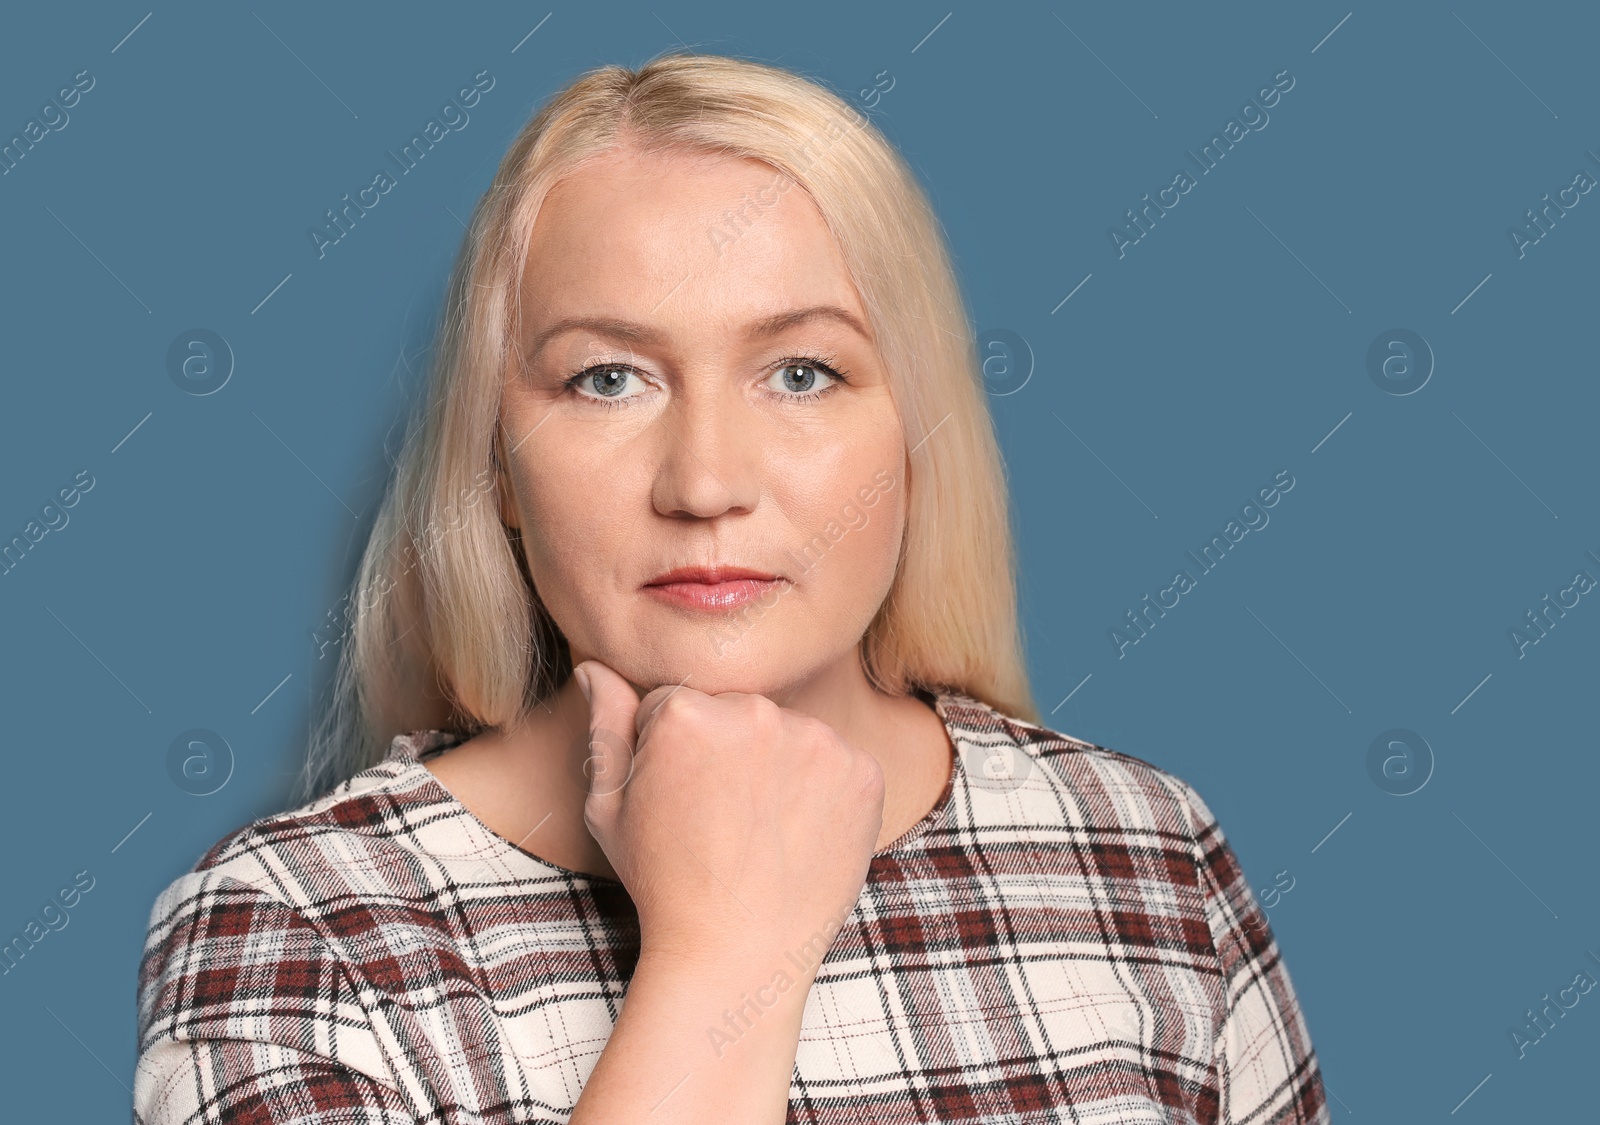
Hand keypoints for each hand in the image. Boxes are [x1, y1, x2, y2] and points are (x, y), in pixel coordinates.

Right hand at [575, 660, 884, 978]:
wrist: (738, 956)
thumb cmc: (664, 883)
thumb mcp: (611, 807)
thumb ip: (606, 726)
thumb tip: (593, 668)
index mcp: (686, 712)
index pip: (677, 703)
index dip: (670, 753)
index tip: (679, 801)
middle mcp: (757, 712)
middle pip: (737, 711)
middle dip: (727, 750)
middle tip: (720, 820)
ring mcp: (818, 740)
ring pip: (789, 733)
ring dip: (778, 766)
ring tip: (760, 832)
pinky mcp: (864, 772)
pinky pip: (838, 762)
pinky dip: (824, 791)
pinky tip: (800, 835)